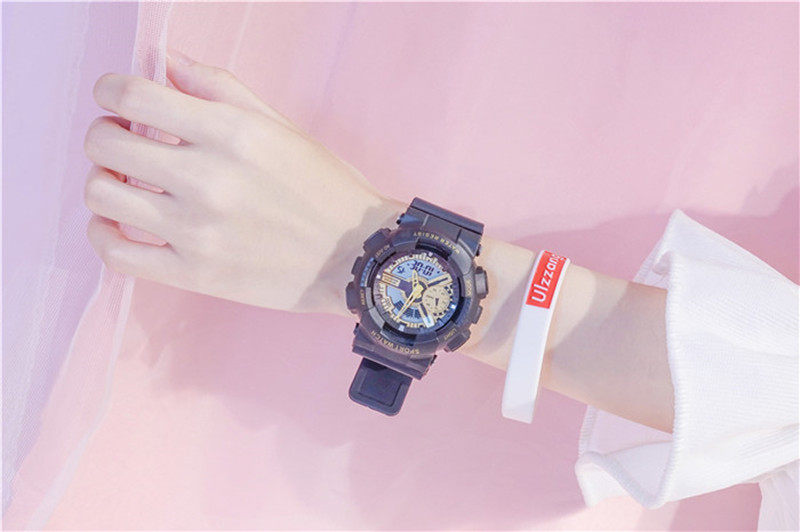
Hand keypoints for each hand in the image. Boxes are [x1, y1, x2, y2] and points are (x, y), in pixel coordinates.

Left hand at [83, 50, 399, 314]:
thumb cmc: (325, 188)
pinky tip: (118, 224)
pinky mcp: (195, 274)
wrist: (356, 257)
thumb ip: (219, 89)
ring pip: (102, 196)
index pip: (132, 95)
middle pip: (105, 143)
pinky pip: (117, 253)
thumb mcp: (280, 127)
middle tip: (124, 142)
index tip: (117, 99)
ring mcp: (198, 231)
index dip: (111, 90)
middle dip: (105, 134)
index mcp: (232, 133)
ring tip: (126, 184)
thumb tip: (165, 62)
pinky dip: (104, 233)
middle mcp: (209, 179)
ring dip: (104, 181)